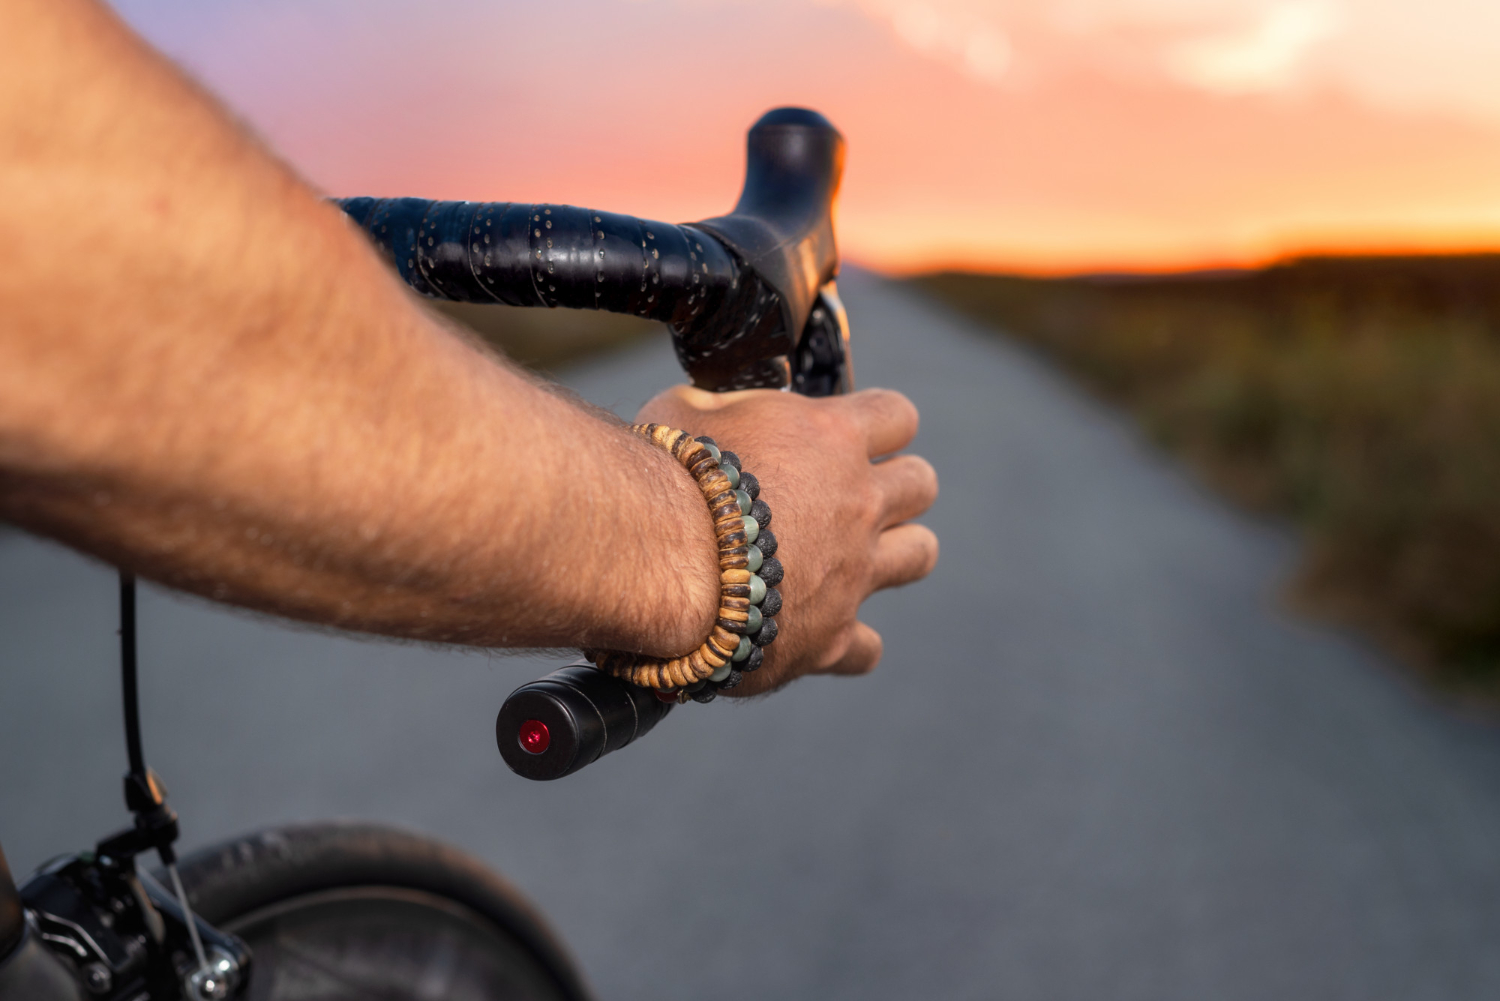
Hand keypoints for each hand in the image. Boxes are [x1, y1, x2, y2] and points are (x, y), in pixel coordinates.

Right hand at [635, 385, 938, 695]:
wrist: (654, 562)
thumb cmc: (663, 477)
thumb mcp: (685, 408)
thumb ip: (723, 407)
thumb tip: (724, 411)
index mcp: (830, 438)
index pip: (896, 415)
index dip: (878, 424)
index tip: (850, 436)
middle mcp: (857, 504)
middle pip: (922, 484)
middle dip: (896, 486)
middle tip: (852, 496)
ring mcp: (852, 573)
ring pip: (920, 554)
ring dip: (895, 552)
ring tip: (850, 557)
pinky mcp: (829, 637)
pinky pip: (868, 648)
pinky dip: (849, 642)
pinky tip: (815, 632)